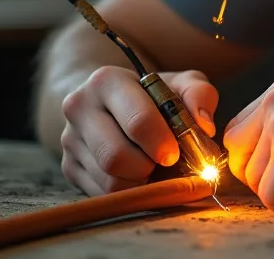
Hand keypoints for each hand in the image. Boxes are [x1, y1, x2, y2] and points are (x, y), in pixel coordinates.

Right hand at [59, 67, 217, 194]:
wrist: (106, 100)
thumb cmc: (150, 93)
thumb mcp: (178, 83)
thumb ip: (199, 95)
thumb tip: (205, 127)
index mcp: (106, 81)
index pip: (137, 121)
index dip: (162, 144)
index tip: (175, 153)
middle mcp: (79, 107)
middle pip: (115, 156)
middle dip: (147, 168)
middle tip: (163, 165)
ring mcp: (70, 138)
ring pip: (107, 180)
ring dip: (138, 183)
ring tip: (152, 169)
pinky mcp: (68, 165)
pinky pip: (100, 193)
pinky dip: (126, 192)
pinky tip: (137, 176)